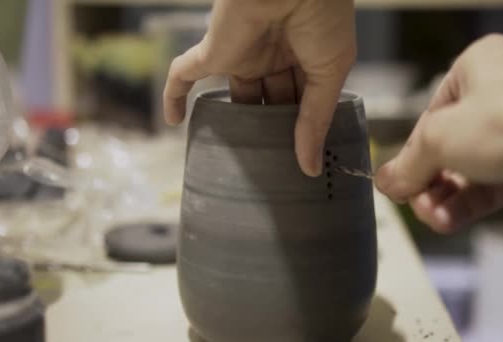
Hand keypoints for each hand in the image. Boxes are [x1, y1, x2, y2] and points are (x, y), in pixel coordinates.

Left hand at [163, 0, 355, 176]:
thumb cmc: (324, 17)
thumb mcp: (330, 72)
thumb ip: (316, 120)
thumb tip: (311, 167)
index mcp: (305, 58)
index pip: (301, 101)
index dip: (301, 128)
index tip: (301, 161)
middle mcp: (273, 57)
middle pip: (268, 102)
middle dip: (271, 130)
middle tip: (273, 168)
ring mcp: (241, 54)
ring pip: (233, 97)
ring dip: (233, 125)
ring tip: (236, 162)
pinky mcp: (213, 50)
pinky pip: (183, 74)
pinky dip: (174, 94)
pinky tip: (172, 121)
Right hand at [375, 34, 502, 232]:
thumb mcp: (440, 136)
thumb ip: (408, 162)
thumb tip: (386, 182)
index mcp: (475, 71)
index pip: (429, 118)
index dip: (409, 152)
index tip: (394, 180)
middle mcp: (495, 100)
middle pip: (443, 149)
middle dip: (425, 181)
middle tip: (411, 201)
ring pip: (462, 173)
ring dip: (441, 198)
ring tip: (430, 216)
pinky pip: (484, 190)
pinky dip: (462, 207)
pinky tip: (444, 221)